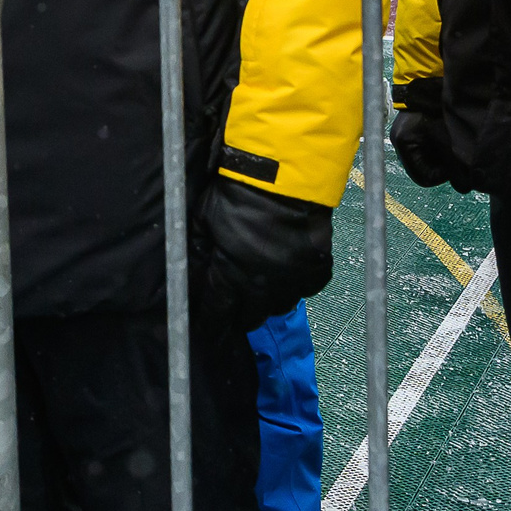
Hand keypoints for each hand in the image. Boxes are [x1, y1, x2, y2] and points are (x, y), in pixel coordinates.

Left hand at [196, 177, 331, 330]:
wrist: (284, 179)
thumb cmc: (236, 196)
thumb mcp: (203, 219)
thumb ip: (198, 249)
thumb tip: (193, 274)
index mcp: (231, 275)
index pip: (217, 312)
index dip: (211, 325)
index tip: (208, 331)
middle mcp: (263, 286)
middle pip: (251, 318)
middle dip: (240, 317)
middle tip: (235, 310)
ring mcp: (293, 280)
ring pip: (279, 307)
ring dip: (268, 302)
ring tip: (261, 290)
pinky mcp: (318, 270)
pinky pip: (305, 290)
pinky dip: (296, 286)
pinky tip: (288, 275)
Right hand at [388, 77, 461, 189]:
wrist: (435, 78)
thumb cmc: (440, 110)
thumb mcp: (451, 141)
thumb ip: (457, 167)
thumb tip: (465, 187)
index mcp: (404, 144)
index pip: (424, 178)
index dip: (444, 176)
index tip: (456, 165)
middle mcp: (401, 140)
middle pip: (426, 168)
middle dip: (444, 165)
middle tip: (458, 155)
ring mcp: (407, 132)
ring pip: (429, 157)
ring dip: (444, 155)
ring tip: (456, 143)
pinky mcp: (416, 125)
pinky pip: (429, 145)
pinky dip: (442, 145)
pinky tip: (451, 135)